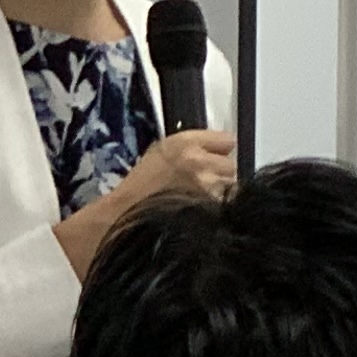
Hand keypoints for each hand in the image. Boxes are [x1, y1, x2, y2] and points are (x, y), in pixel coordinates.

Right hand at [114, 128, 235, 206]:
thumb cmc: (139, 186)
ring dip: (221, 192)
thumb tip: (215, 151)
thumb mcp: (160, 154)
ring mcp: (207, 187)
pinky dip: (219, 208)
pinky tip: (202, 212)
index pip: (226, 140)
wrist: (125, 215)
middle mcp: (199, 162)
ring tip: (200, 199)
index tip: (216, 157)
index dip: (221, 151)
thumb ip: (190, 149)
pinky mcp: (210, 209)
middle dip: (221, 174)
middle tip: (205, 183)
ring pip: (230, 186)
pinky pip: (225, 205)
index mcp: (185, 144)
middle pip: (230, 165)